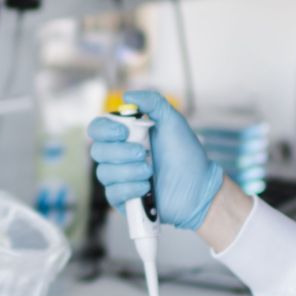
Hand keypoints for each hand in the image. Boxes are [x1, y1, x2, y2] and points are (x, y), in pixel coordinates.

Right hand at [86, 90, 223, 230]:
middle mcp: (118, 155)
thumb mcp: (173, 121)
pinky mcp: (122, 199)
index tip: (124, 132)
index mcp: (126, 136)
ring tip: (150, 172)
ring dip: (130, 171)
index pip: (97, 129)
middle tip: (144, 153)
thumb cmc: (186, 155)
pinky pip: (112, 193)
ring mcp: (119, 177)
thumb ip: (152, 102)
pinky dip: (131, 188)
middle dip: (121, 152)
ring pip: (104, 173)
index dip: (105, 130)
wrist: (198, 187)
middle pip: (97, 151)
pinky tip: (147, 187)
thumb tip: (127, 96)